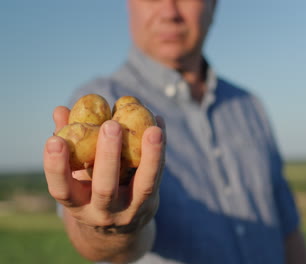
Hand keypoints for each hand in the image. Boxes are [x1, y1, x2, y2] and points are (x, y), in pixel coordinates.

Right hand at [43, 106, 164, 233]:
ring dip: (149, 156)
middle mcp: (103, 212)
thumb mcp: (76, 177)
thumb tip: (61, 111)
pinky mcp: (151, 202)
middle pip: (105, 188)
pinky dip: (160, 150)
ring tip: (152, 129)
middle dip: (108, 156)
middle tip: (110, 125)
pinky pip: (158, 175)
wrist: (120, 229)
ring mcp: (130, 210)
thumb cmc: (90, 191)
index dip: (56, 167)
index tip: (54, 140)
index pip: (62, 190)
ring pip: (142, 185)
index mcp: (78, 205)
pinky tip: (159, 124)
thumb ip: (69, 146)